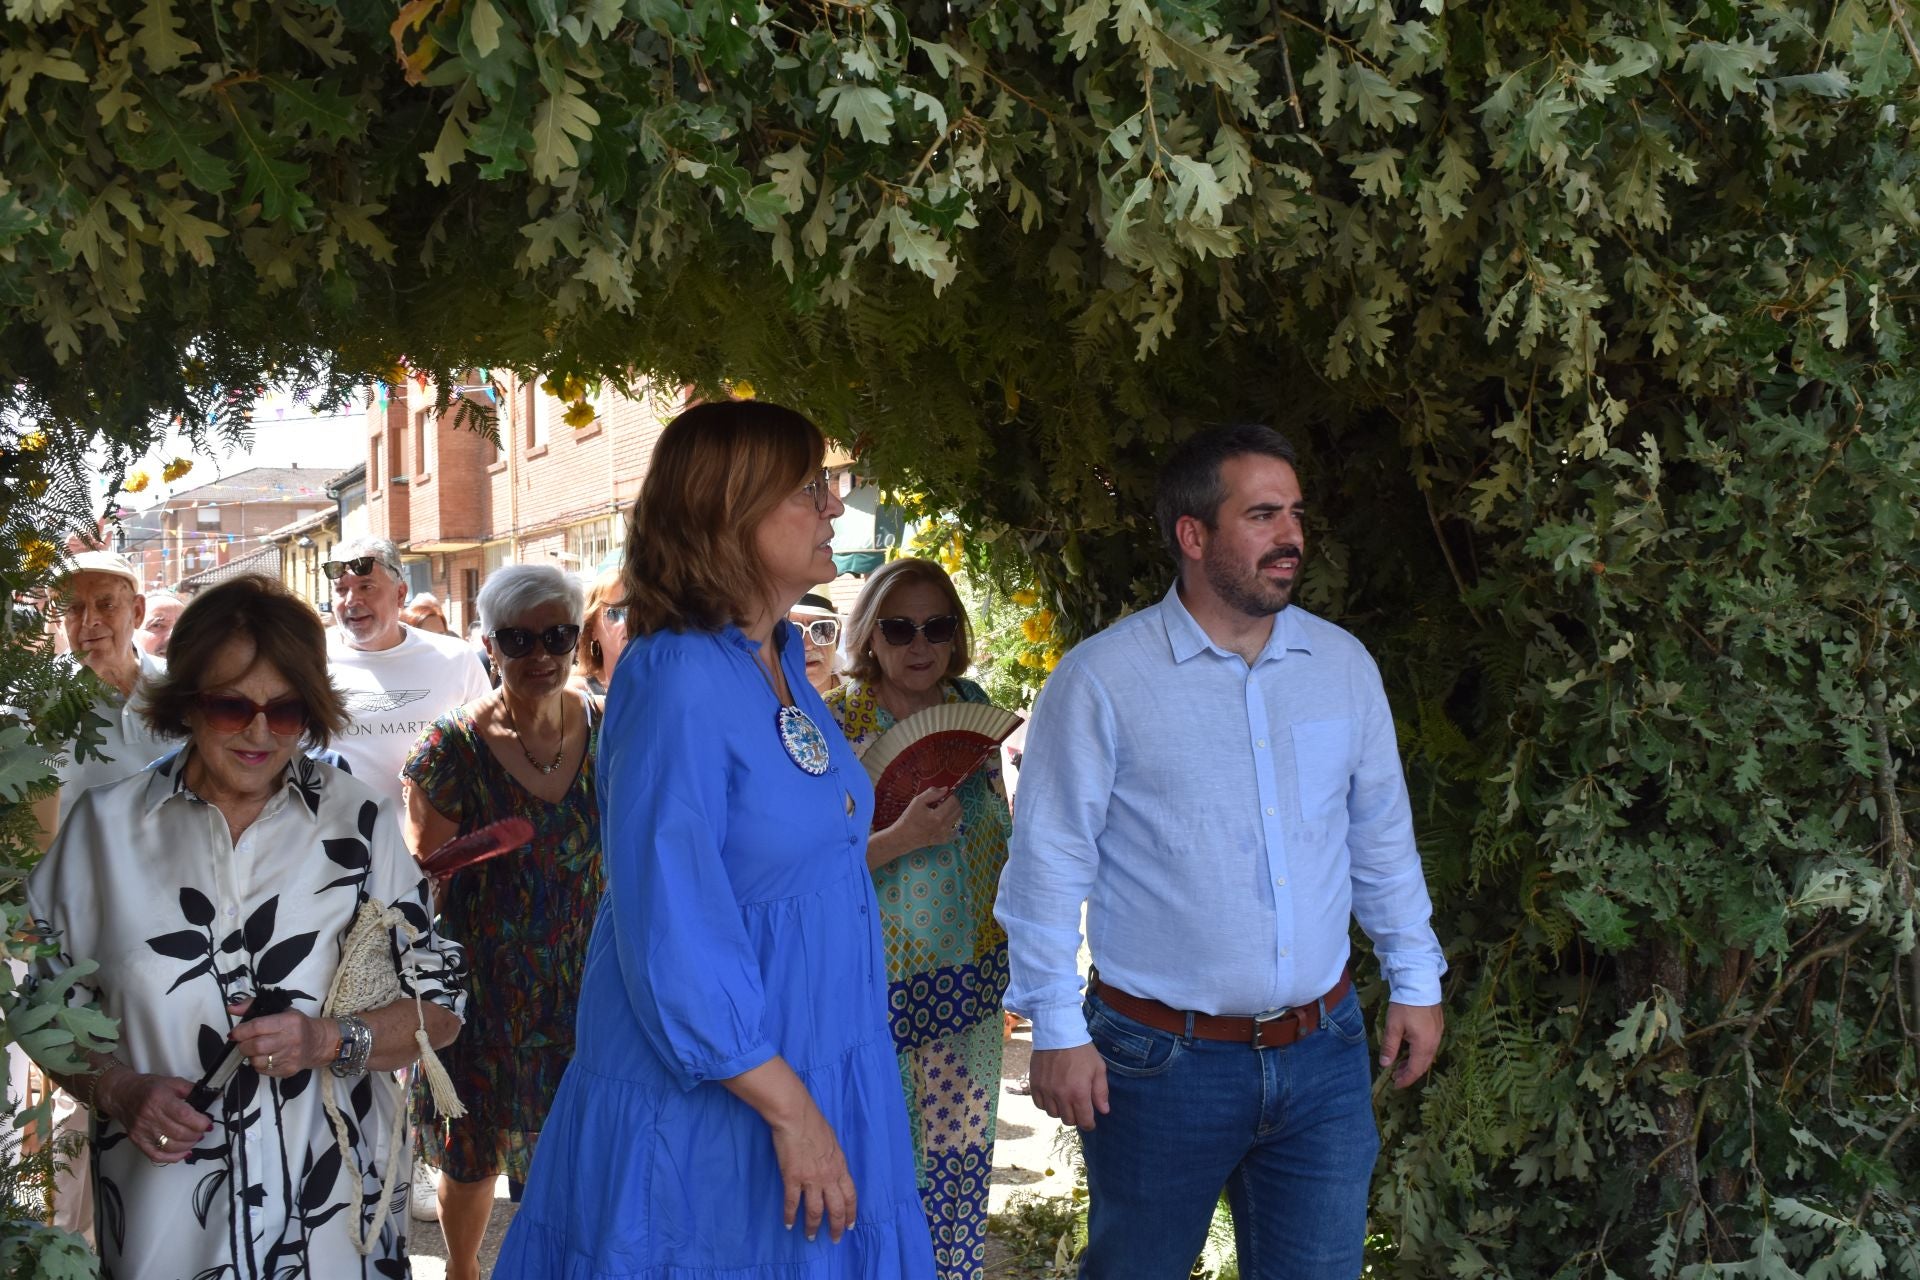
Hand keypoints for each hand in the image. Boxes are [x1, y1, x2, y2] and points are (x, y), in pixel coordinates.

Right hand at [98, 1070, 211, 1163]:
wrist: (122, 1094)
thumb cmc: (148, 1088)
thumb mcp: (172, 1082)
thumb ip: (192, 1090)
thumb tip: (213, 1097)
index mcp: (160, 1099)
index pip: (184, 1115)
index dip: (200, 1122)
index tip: (207, 1123)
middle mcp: (149, 1116)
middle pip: (179, 1133)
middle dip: (196, 1134)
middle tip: (202, 1131)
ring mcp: (142, 1131)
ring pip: (170, 1146)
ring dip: (188, 1145)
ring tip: (194, 1139)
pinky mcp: (137, 1141)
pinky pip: (156, 1156)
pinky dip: (173, 1158)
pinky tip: (183, 1153)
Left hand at [227, 997, 334, 1078]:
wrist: (319, 1043)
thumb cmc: (297, 1024)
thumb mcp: (280, 1010)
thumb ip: (254, 1006)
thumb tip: (231, 1008)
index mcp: (289, 1021)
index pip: (258, 1026)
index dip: (241, 1031)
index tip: (235, 1033)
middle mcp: (292, 1039)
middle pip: (256, 1046)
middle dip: (243, 1045)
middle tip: (243, 1042)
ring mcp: (291, 1057)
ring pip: (257, 1061)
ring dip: (250, 1056)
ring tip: (255, 1050)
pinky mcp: (288, 1071)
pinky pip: (262, 1071)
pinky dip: (258, 1064)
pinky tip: (265, 1057)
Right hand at [767, 1101, 857, 1242]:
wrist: (796, 1116)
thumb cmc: (814, 1123)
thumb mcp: (832, 1142)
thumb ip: (833, 1159)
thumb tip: (832, 1167)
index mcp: (840, 1166)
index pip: (850, 1195)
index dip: (851, 1212)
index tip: (850, 1225)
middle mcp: (829, 1176)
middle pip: (837, 1208)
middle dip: (837, 1226)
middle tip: (835, 1239)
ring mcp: (811, 1179)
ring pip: (816, 1210)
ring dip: (813, 1226)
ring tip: (811, 1237)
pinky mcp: (793, 1178)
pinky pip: (792, 1203)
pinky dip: (790, 1216)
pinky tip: (789, 1225)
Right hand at [884, 788, 961, 852]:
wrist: (903, 838)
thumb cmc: (909, 818)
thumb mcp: (917, 801)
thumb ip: (932, 793)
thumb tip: (946, 789)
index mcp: (938, 816)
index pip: (954, 800)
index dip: (949, 796)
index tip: (940, 798)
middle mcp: (944, 826)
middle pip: (959, 809)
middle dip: (952, 803)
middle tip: (941, 804)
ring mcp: (946, 834)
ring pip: (958, 818)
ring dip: (952, 812)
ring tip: (939, 813)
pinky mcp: (945, 840)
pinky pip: (954, 827)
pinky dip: (950, 822)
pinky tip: (939, 823)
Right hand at [1028, 1043, 1108, 1129]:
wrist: (1058, 1033)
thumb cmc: (1081, 1051)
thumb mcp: (1098, 1068)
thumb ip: (1101, 1092)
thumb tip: (1104, 1111)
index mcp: (1079, 1092)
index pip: (1084, 1121)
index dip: (1089, 1124)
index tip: (1090, 1121)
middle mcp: (1061, 1095)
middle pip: (1068, 1120)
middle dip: (1076, 1117)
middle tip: (1078, 1108)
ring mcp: (1046, 1091)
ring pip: (1053, 1114)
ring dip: (1061, 1111)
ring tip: (1065, 1101)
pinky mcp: (1035, 1085)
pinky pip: (1039, 1105)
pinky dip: (1046, 1104)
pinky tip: (1052, 1096)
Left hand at [1380, 1002, 1443, 1087]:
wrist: (1420, 984)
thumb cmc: (1405, 1006)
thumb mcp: (1393, 1026)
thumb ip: (1390, 1047)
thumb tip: (1385, 1065)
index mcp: (1424, 1045)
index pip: (1415, 1069)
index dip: (1406, 1079)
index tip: (1395, 1084)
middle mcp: (1434, 1042)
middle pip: (1424, 1064)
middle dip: (1410, 1073)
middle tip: (1397, 1076)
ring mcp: (1438, 1034)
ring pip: (1428, 1056)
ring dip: (1415, 1063)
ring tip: (1401, 1065)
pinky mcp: (1438, 1027)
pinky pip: (1431, 1047)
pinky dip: (1420, 1053)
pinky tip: (1412, 1050)